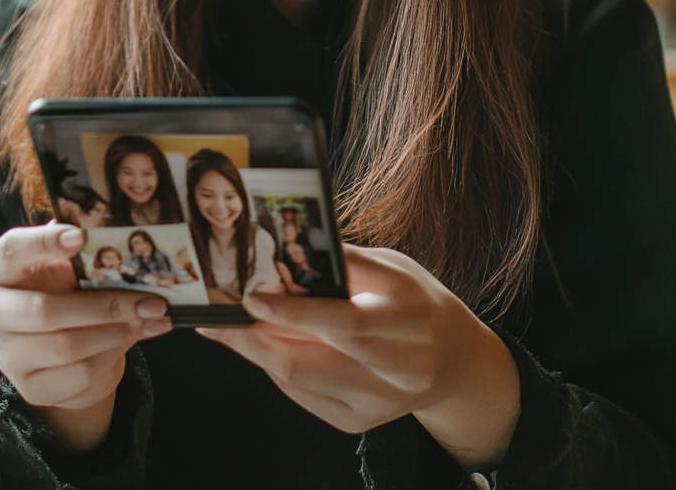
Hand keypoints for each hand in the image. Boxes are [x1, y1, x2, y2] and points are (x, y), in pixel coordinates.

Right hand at [0, 222, 171, 450]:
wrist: (59, 344)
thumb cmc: (62, 289)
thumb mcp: (65, 264)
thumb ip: (82, 250)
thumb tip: (119, 234)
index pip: (12, 251)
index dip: (44, 242)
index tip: (81, 237)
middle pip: (44, 310)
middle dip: (105, 306)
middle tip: (150, 300)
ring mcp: (6, 354)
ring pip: (65, 346)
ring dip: (118, 331)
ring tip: (152, 317)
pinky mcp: (30, 387)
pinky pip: (77, 374)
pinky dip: (112, 355)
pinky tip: (133, 338)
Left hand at [198, 244, 518, 471]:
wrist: (455, 360)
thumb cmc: (415, 301)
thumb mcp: (392, 268)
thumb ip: (345, 262)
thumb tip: (286, 251)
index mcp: (409, 320)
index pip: (346, 320)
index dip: (295, 312)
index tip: (253, 296)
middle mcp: (399, 368)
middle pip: (315, 358)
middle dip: (258, 336)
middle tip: (221, 314)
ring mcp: (380, 402)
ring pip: (301, 380)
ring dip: (257, 351)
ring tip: (229, 326)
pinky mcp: (361, 423)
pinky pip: (303, 396)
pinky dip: (275, 368)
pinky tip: (263, 346)